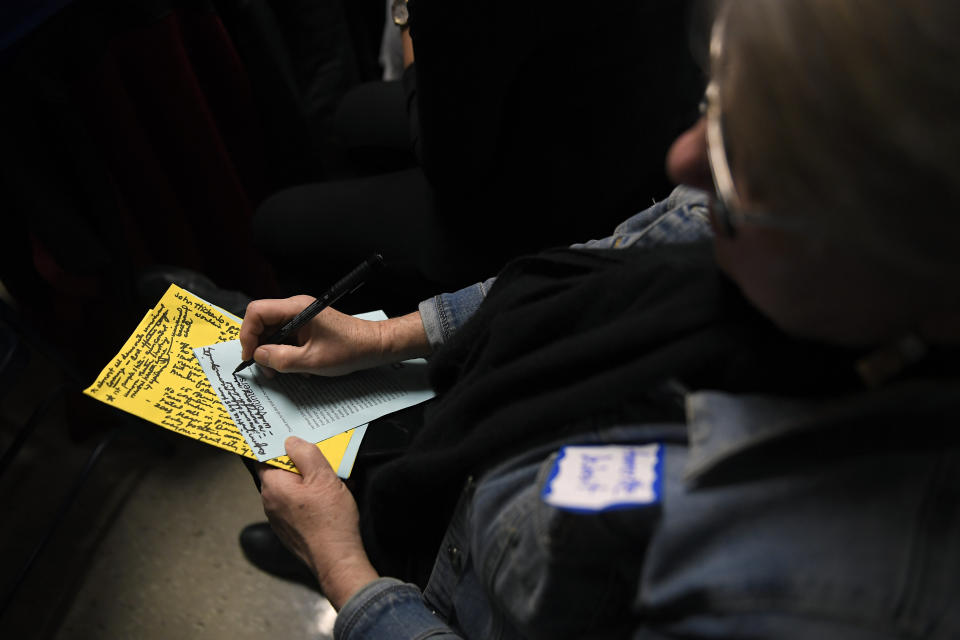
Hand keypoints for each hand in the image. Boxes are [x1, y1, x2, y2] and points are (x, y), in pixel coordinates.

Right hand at [239, 296, 429, 376]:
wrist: (373, 345)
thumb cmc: (349, 350)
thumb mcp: (312, 360)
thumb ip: (281, 359)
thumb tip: (258, 356)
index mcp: (296, 308)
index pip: (256, 312)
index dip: (248, 334)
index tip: (251, 356)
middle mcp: (296, 308)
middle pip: (262, 322)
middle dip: (260, 347)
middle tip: (268, 370)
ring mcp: (301, 316)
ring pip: (273, 332)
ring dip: (274, 353)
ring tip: (285, 371)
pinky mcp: (306, 326)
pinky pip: (286, 337)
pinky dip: (286, 352)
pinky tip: (299, 367)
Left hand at [259, 436, 378, 608]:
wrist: (337, 559)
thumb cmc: (330, 521)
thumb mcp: (323, 477)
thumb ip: (305, 453)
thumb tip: (291, 441)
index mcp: (273, 486)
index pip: (264, 455)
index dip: (278, 444)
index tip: (291, 437)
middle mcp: (269, 502)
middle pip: (279, 471)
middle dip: (299, 463)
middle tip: (321, 459)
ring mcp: (278, 518)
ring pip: (290, 488)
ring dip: (307, 481)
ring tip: (331, 481)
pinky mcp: (289, 529)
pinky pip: (296, 505)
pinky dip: (310, 498)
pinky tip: (329, 500)